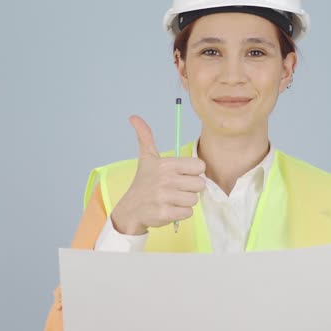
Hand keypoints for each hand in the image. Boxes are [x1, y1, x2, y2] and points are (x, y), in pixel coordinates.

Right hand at [110, 116, 205, 234]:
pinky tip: (169, 209)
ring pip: (194, 200)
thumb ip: (145, 137)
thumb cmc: (144, 183)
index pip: (200, 166)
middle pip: (200, 184)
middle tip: (175, 189)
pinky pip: (188, 213)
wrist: (131, 209)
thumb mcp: (146, 158)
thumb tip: (134, 117)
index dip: (193, 172)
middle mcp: (166, 179)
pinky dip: (181, 214)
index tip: (180, 175)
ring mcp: (165, 197)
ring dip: (185, 202)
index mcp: (166, 164)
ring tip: (171, 199)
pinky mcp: (165, 213)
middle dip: (190, 189)